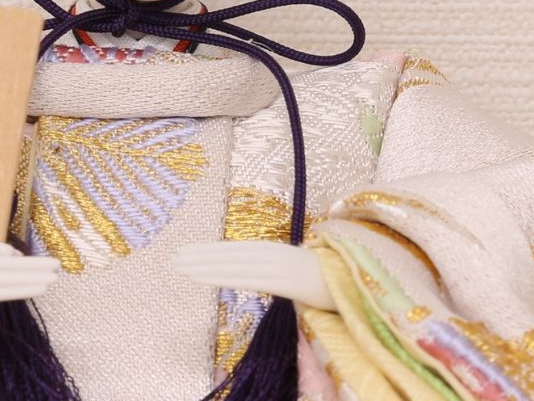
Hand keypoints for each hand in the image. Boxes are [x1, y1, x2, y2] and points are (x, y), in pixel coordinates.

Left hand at [171, 240, 334, 310]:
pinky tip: (199, 276)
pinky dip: (219, 274)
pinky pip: (245, 277)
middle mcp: (272, 254)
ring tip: (177, 265)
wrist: (363, 280)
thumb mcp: (299, 277)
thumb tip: (264, 279)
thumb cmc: (333, 282)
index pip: (235, 251)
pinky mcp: (284, 279)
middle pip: (228, 254)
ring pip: (231, 263)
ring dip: (201, 264)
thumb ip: (278, 275)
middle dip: (198, 256)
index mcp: (274, 252)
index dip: (209, 251)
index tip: (186, 253)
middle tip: (170, 258)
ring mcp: (277, 265)